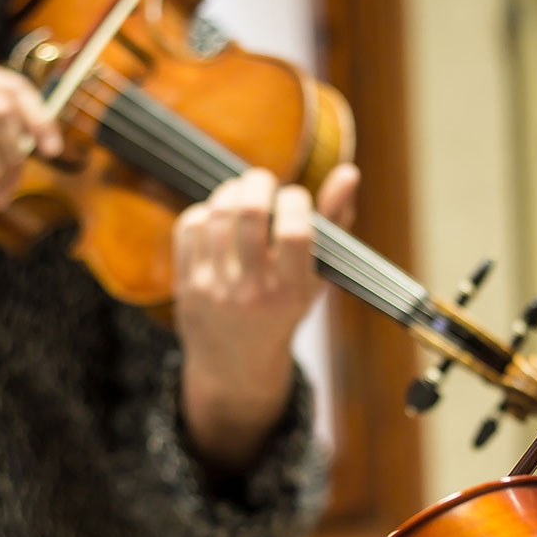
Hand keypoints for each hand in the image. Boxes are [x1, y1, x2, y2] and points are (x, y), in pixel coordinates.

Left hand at [173, 163, 359, 471]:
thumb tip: (349, 171)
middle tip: (263, 182)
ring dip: (231, 192)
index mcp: (292, 292)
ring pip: (217, 213)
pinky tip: (217, 219)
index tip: (295, 199)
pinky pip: (190, 226)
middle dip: (258, 182)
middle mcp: (253, 292)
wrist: (235, 365)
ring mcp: (215, 289)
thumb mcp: (316, 277)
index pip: (296, 231)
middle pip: (250, 211)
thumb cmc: (284, 310)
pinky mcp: (186, 284)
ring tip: (241, 196)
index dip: (296, 200)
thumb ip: (335, 223)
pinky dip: (205, 211)